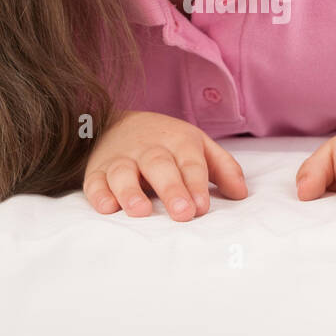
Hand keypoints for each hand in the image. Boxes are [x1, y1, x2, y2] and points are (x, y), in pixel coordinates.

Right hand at [83, 111, 247, 220]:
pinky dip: (98, 194)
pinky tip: (107, 208)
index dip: (196, 183)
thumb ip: (223, 168)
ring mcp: (120, 159)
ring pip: (123, 173)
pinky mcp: (96, 171)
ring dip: (131, 192)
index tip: (202, 207)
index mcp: (177, 141)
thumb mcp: (199, 146)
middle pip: (159, 166)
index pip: (189, 162)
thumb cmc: (168, 143)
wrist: (118, 122)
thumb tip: (241, 194)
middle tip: (182, 213)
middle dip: (171, 189)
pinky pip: (94, 182)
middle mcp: (148, 148)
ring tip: (141, 212)